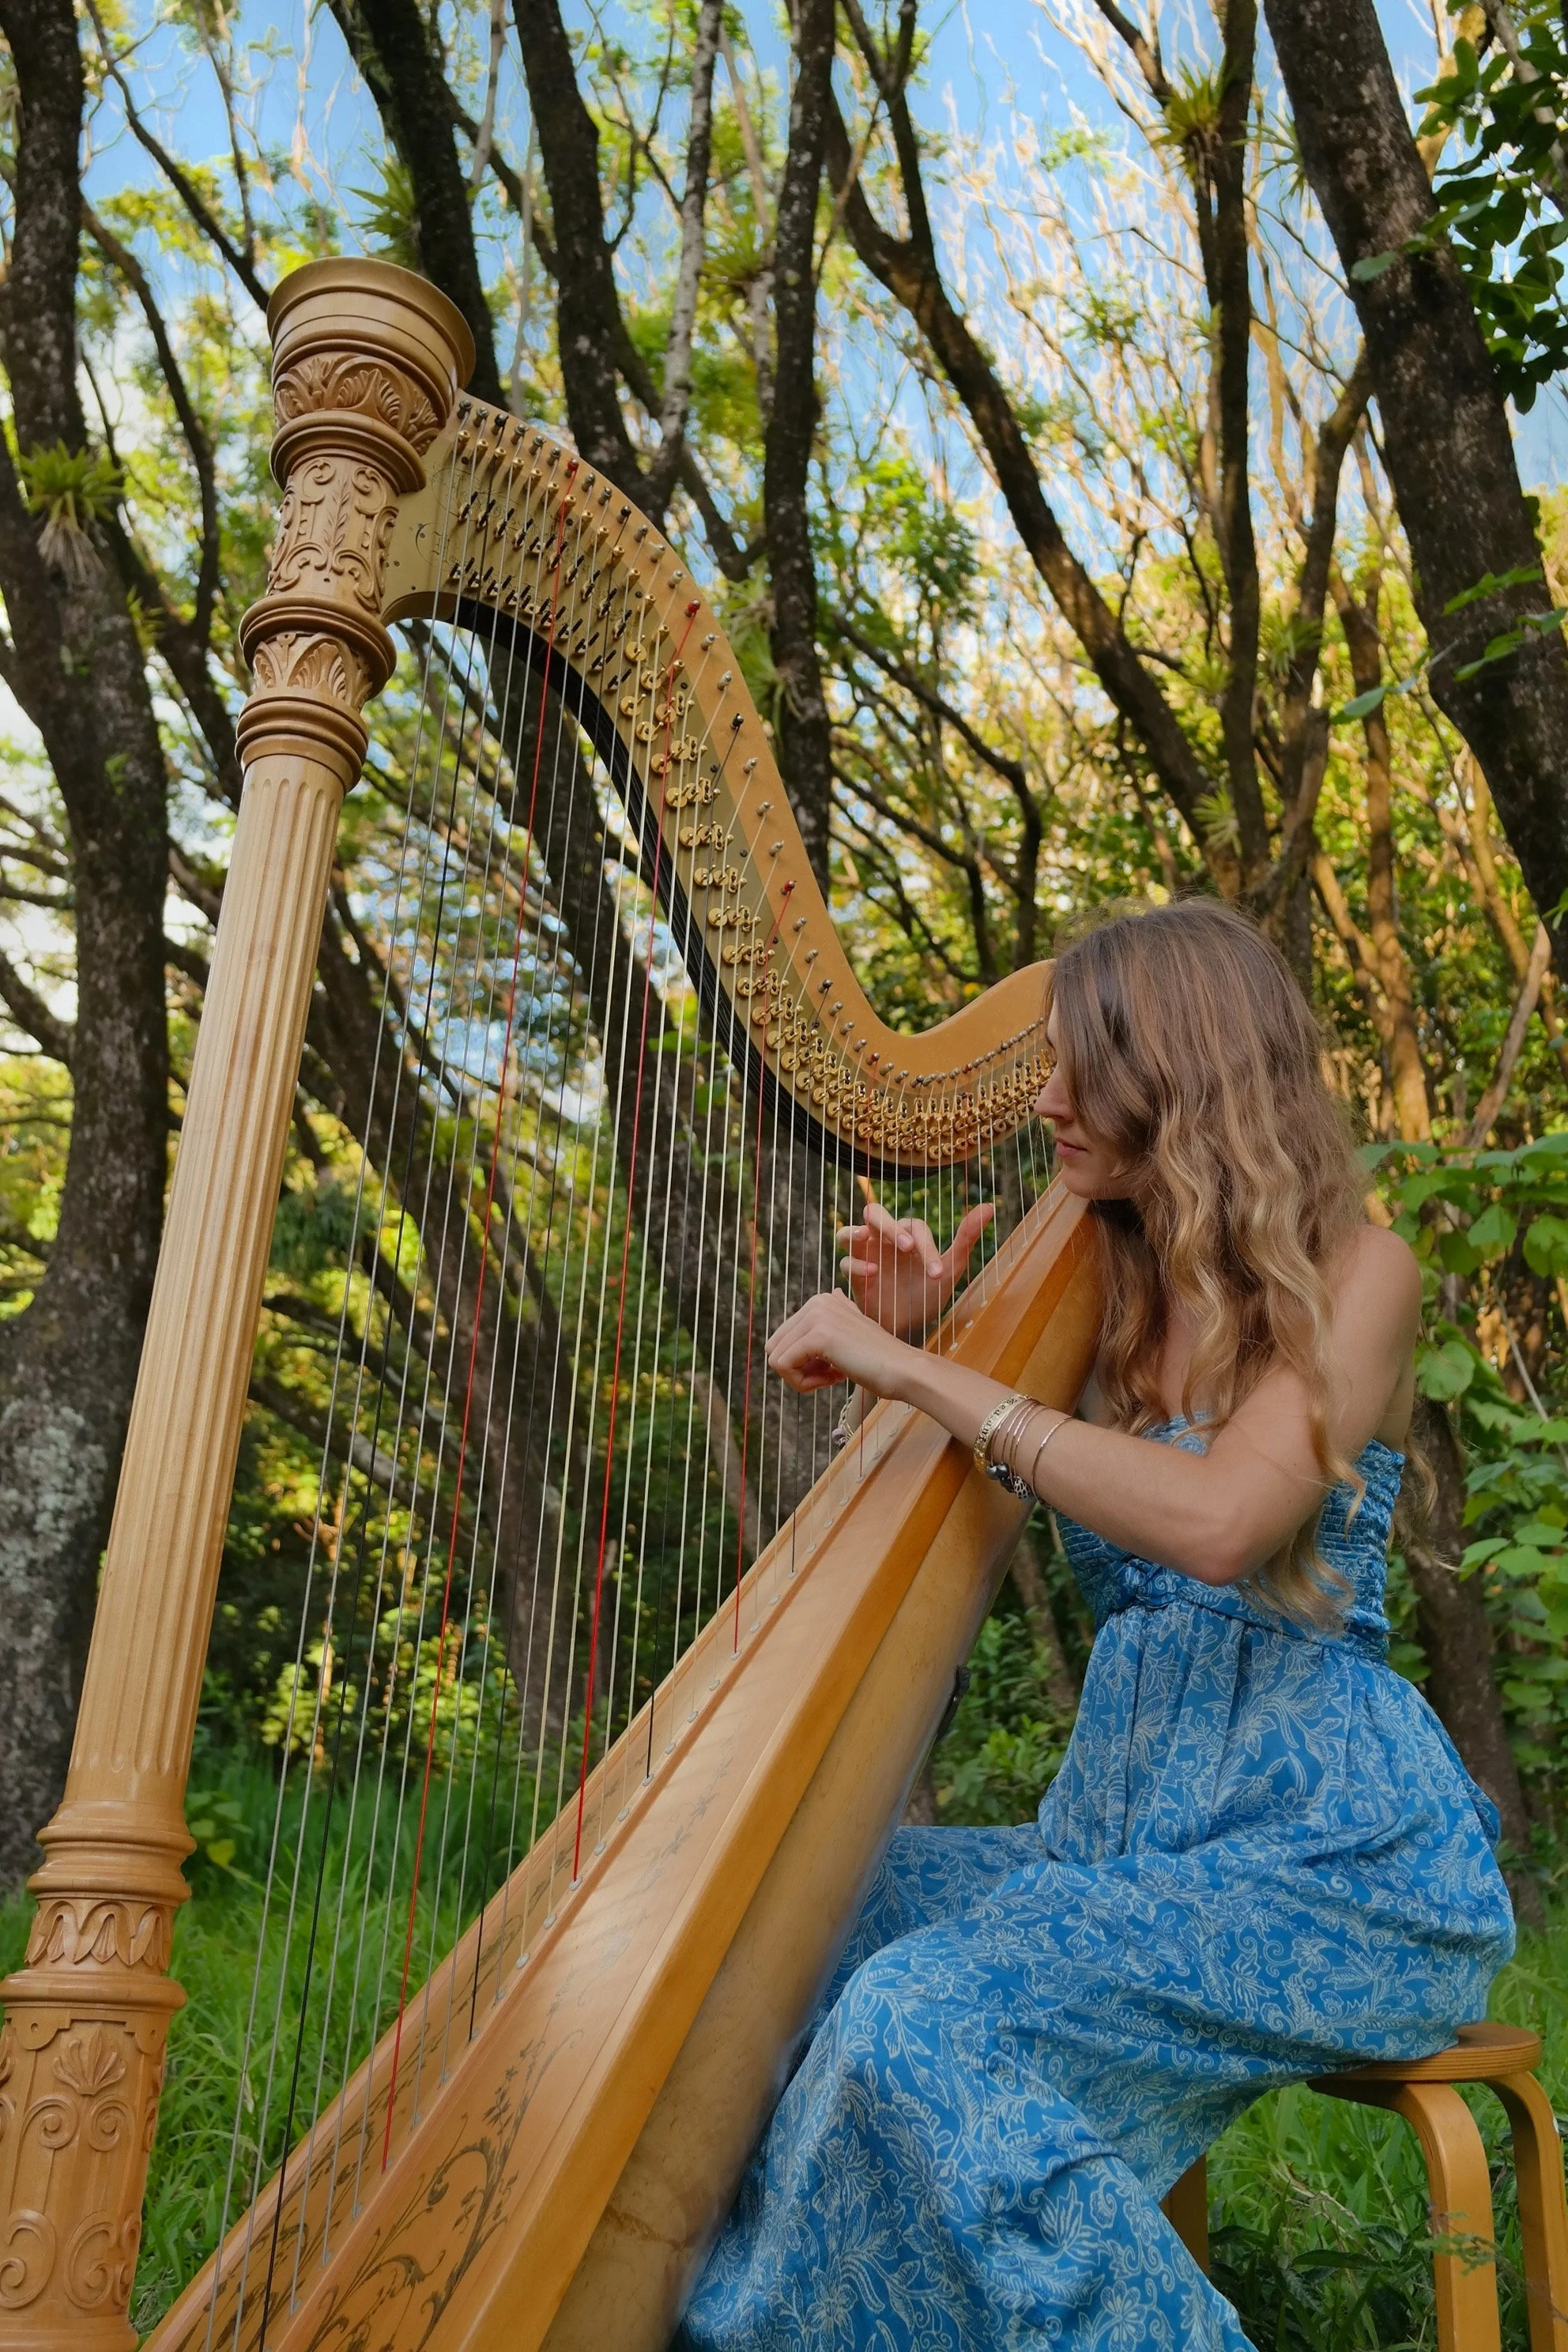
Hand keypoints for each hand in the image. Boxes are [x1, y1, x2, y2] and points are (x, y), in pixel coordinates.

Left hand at [767, 1288, 917, 1398]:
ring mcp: (816, 1316)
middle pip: (776, 1347)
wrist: (904, 1370)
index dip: (804, 1362)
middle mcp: (816, 1302)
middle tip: (831, 1375)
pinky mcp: (817, 1335)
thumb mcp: (850, 1336)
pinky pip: (783, 1366)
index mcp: (822, 1300)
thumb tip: (833, 1295)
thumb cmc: (879, 1362)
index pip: (784, 1340)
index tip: (834, 1367)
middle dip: (799, 1369)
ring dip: (802, 1378)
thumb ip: (832, 1323)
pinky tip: (834, 1379)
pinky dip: (803, 1383)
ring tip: (834, 1377)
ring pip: (776, 1359)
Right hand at [837, 1199, 995, 1337]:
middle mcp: (884, 1240)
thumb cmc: (928, 1295)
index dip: (926, 1246)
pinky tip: (871, 1273)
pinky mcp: (854, 1276)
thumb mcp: (949, 1269)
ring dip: (855, 1232)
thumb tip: (990, 1205)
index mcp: (907, 1234)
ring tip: (864, 1237)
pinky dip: (855, 1265)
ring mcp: (866, 1256)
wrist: (910, 1329)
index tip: (936, 1272)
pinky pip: (846, 1263)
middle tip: (906, 1246)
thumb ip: (966, 1237)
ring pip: (848, 1232)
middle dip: (889, 1226)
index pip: (913, 1227)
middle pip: (875, 1214)